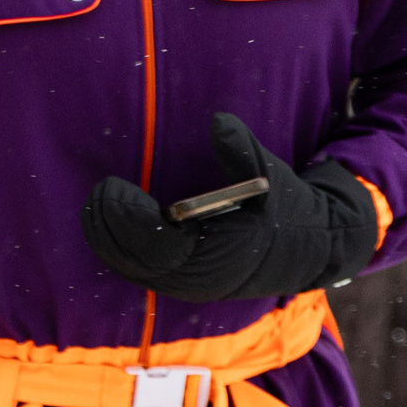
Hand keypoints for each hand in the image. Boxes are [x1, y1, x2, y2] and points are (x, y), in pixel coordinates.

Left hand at [83, 113, 378, 302]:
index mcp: (220, 255)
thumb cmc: (290, 210)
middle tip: (97, 192)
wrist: (312, 249)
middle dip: (108, 225)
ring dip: (106, 238)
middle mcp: (200, 278)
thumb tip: (219, 121)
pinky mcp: (182, 285)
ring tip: (95, 204)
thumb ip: (242, 150)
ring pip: (132, 269)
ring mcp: (189, 285)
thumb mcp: (271, 178)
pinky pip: (139, 272)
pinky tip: (106, 224)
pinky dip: (117, 250)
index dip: (127, 217)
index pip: (156, 244)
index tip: (111, 186)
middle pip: (135, 260)